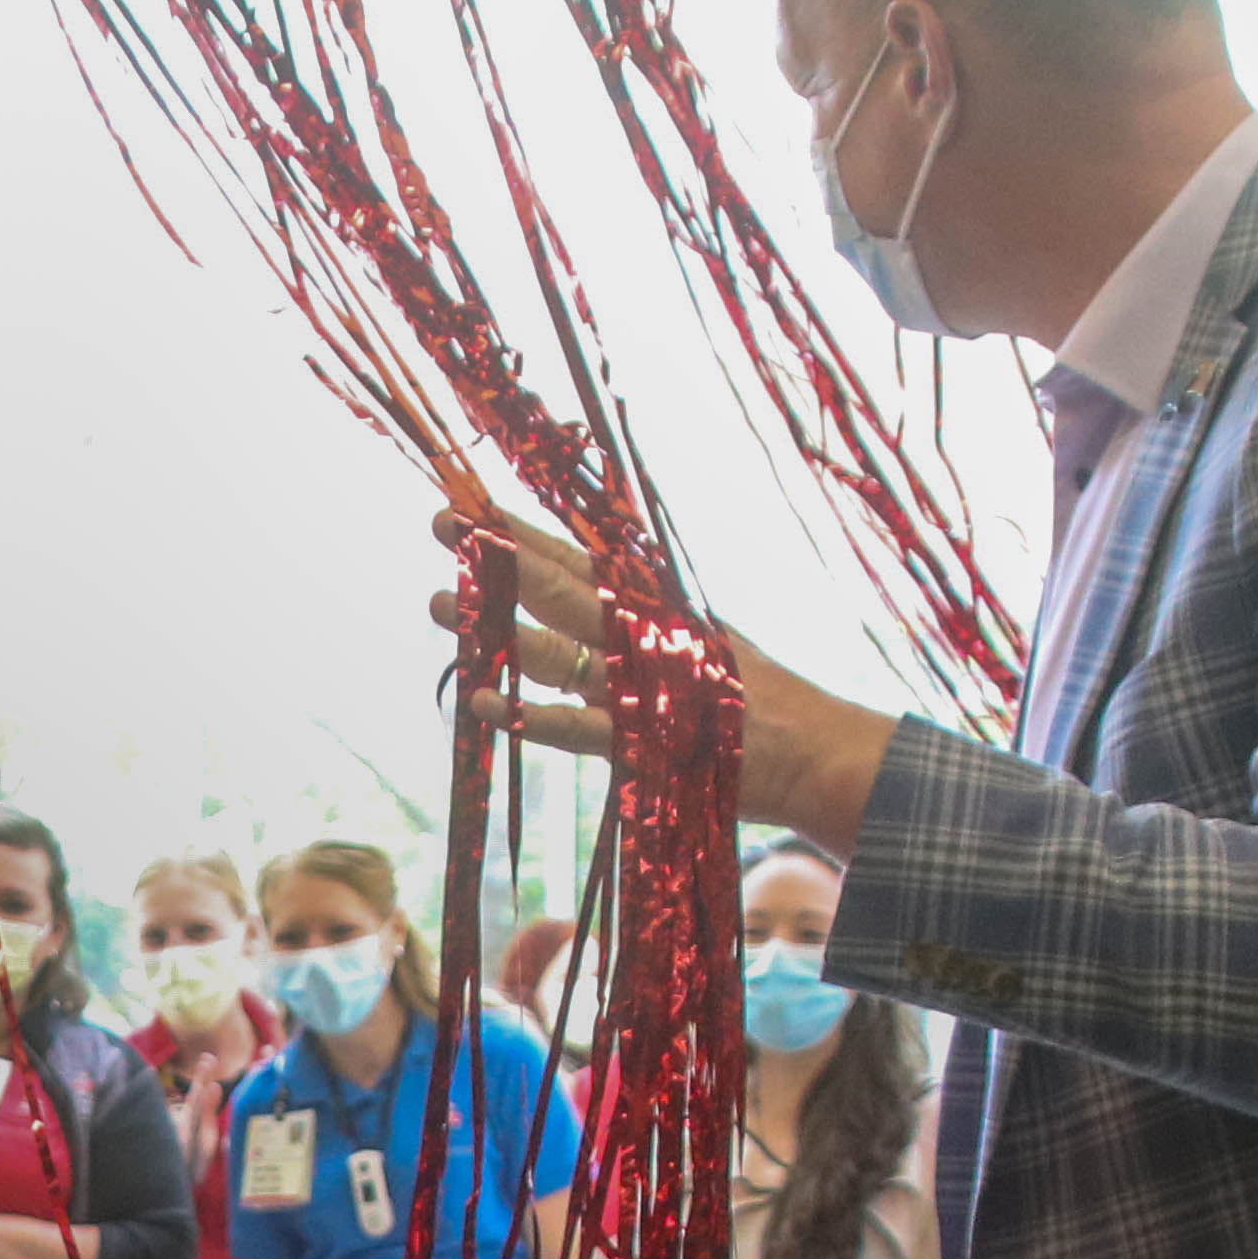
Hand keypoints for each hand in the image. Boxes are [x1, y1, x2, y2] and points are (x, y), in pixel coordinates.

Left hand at [426, 498, 896, 845]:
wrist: (819, 755)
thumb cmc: (756, 704)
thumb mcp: (704, 645)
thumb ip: (652, 624)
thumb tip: (599, 603)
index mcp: (660, 610)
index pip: (584, 561)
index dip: (528, 532)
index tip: (477, 503)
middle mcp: (649, 636)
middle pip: (564, 587)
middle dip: (500, 555)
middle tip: (441, 524)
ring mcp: (646, 686)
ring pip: (560, 650)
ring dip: (497, 627)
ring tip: (438, 603)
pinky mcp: (646, 741)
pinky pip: (577, 727)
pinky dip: (528, 716)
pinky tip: (482, 702)